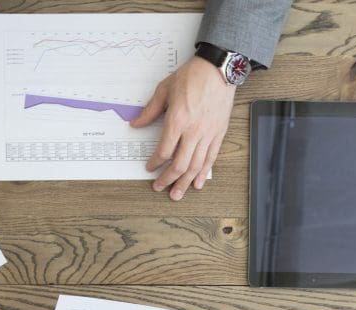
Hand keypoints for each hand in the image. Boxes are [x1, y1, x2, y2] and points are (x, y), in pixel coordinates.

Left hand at [131, 56, 235, 200]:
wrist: (218, 70)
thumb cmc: (193, 77)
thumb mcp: (164, 90)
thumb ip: (150, 111)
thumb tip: (136, 123)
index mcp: (177, 121)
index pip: (164, 151)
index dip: (155, 163)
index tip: (150, 168)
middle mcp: (194, 131)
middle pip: (180, 164)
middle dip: (168, 179)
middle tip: (159, 187)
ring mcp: (208, 134)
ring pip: (196, 166)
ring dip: (185, 182)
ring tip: (177, 193)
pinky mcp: (218, 134)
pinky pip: (211, 158)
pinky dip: (203, 173)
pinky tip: (197, 183)